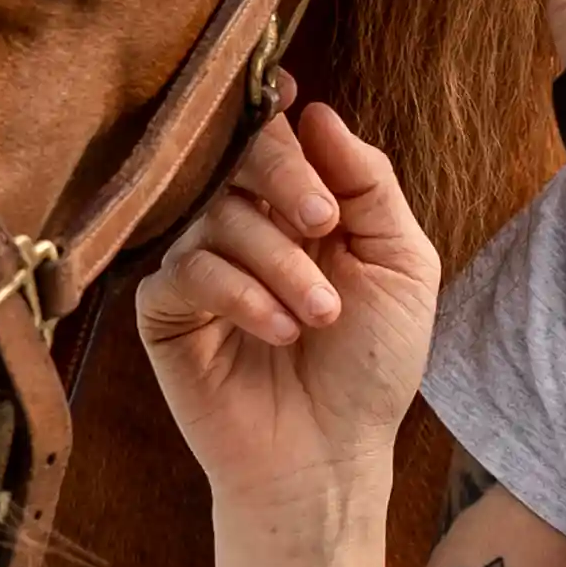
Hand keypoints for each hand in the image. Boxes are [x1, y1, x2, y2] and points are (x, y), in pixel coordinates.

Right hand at [135, 99, 439, 510]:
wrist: (333, 454)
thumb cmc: (372, 365)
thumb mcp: (401, 266)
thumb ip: (369, 185)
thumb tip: (317, 112)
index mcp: (299, 204)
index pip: (276, 133)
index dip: (282, 121)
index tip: (300, 113)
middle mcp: (244, 222)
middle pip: (237, 155)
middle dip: (285, 179)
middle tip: (323, 224)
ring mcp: (199, 262)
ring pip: (216, 215)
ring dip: (278, 262)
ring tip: (318, 317)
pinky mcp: (164, 310)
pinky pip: (184, 271)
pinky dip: (238, 293)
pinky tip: (278, 331)